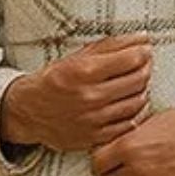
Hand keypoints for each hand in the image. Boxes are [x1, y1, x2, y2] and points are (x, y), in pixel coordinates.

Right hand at [1, 34, 152, 152]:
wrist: (29, 111)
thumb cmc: (55, 80)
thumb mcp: (78, 56)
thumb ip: (112, 45)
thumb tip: (143, 37)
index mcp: (84, 71)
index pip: (131, 59)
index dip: (143, 52)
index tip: (144, 49)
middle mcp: (90, 96)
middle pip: (138, 80)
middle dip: (145, 68)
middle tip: (143, 64)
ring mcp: (94, 119)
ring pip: (137, 102)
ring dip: (142, 90)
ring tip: (135, 83)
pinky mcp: (96, 137)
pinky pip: (130, 124)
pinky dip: (135, 111)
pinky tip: (130, 102)